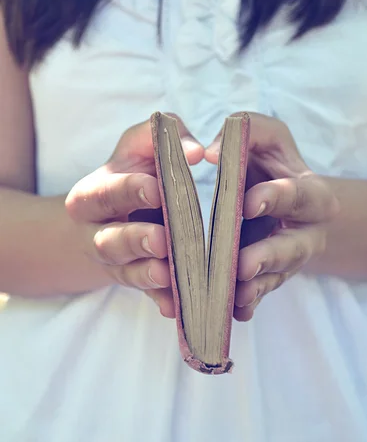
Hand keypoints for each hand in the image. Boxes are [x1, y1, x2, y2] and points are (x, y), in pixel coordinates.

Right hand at [66, 115, 203, 317]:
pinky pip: (148, 295)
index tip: (156, 188)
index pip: (105, 193)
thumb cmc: (137, 172)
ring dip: (146, 275)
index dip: (128, 191)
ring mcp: (117, 263)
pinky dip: (162, 300)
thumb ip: (164, 135)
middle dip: (133, 240)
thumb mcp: (141, 147)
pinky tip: (177, 305)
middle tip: (161, 238)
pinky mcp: (138, 282)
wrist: (119, 214)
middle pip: (109, 241)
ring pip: (126, 273)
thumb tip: (197, 151)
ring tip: (167, 274)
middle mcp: (98, 233)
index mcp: (93, 195)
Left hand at [205, 113, 338, 321]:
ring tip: (234, 296)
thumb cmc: (270, 162)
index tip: (248, 202)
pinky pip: (260, 295)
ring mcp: (287, 261)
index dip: (276, 199)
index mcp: (310, 194)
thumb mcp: (266, 137)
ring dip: (255, 288)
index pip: (298, 196)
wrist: (279, 197)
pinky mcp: (269, 278)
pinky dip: (247, 304)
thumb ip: (246, 132)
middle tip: (244, 265)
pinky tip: (232, 312)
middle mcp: (305, 232)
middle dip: (269, 257)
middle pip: (292, 248)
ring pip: (275, 278)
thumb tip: (213, 154)